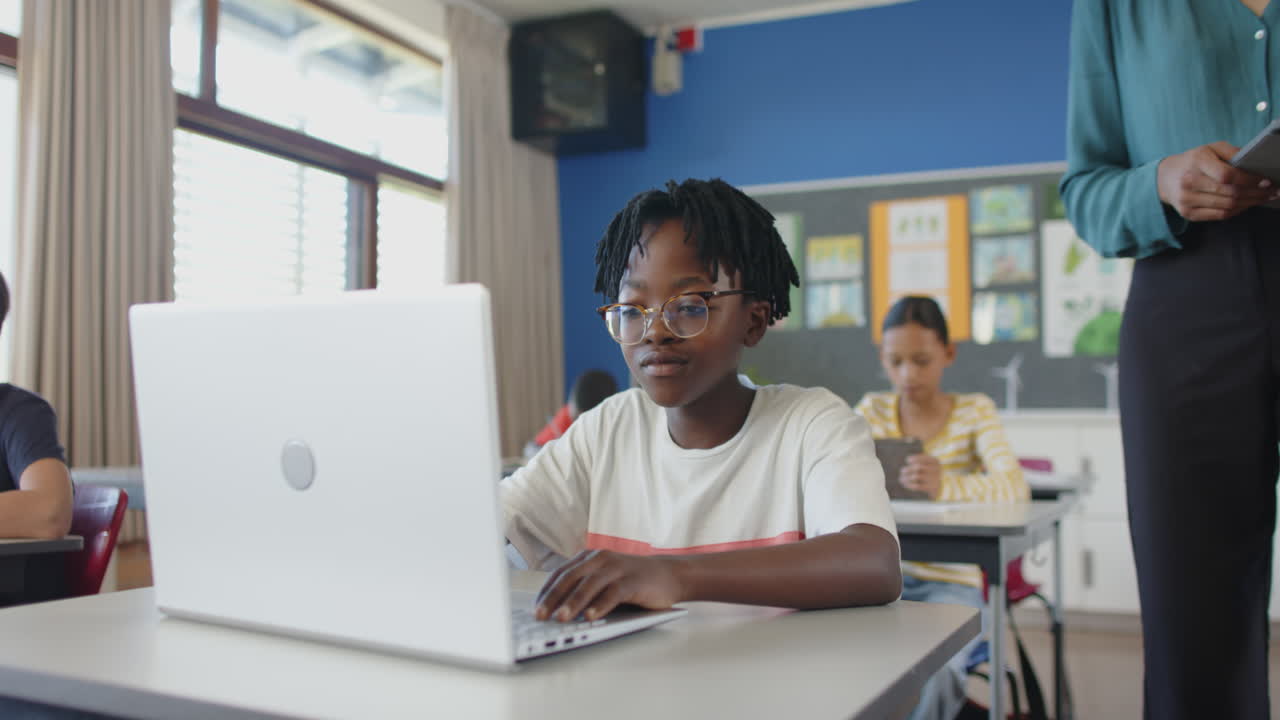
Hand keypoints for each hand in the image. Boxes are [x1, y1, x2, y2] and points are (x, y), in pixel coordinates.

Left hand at [535, 550, 684, 621]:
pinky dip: (601, 605)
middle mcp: (601, 559)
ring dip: (574, 603)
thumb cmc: (633, 582)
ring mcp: (617, 568)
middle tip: (540, 615)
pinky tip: (591, 617)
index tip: (535, 609)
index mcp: (590, 558)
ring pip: (590, 585)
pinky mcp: (633, 580)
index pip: (561, 574)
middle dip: (554, 598)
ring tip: (562, 618)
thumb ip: (585, 590)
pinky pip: (613, 592)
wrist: (669, 575)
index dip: (547, 591)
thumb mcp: (605, 581)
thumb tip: (557, 612)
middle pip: (571, 578)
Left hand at [900, 454, 941, 499]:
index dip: (913, 458)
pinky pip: (918, 486)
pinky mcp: (932, 488)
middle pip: (918, 467)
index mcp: (935, 461)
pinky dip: (910, 485)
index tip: (908, 461)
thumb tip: (906, 463)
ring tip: (901, 479)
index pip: (922, 458)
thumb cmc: (931, 474)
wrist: (943, 488)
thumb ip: (919, 461)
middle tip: (902, 471)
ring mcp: (934, 479)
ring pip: (916, 476)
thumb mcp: (928, 464)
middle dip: (908, 469)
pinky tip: (906, 484)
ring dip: (907, 477)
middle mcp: (936, 469)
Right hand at [1157, 141, 1277, 221]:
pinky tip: (1247, 205)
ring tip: (1263, 198)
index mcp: (1196, 162)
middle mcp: (1188, 182)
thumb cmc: (1193, 161)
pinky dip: (1237, 211)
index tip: (1266, 180)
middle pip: (1230, 193)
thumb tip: (1254, 163)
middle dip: (1255, 193)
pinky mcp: (1188, 214)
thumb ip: (1232, 152)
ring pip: (1227, 206)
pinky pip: (1220, 215)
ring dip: (1250, 203)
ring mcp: (1187, 201)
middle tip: (1272, 191)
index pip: (1227, 175)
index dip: (1249, 180)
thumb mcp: (1210, 148)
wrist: (1164, 178)